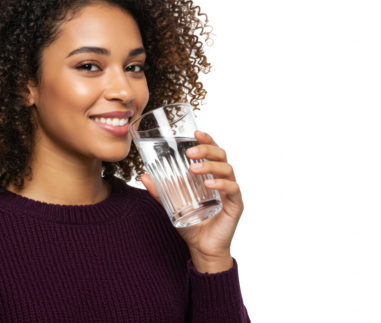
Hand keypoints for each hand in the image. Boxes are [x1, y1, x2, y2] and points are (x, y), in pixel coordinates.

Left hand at [139, 130, 243, 262]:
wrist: (202, 248)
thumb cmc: (191, 223)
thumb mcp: (172, 205)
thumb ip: (160, 191)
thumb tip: (143, 177)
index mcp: (211, 175)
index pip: (213, 151)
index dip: (207, 140)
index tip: (195, 132)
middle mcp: (224, 179)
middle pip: (222, 155)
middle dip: (207, 149)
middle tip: (190, 151)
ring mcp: (231, 191)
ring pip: (227, 169)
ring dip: (210, 165)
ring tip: (193, 168)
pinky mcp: (236, 205)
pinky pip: (233, 189)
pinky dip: (221, 184)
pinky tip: (208, 183)